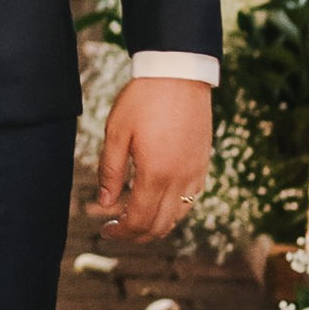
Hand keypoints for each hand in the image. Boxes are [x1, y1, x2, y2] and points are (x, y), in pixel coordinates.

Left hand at [89, 76, 213, 244]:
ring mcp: (195, 173)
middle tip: (117, 231)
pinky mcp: (203, 164)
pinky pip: (190, 199)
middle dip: (136, 235)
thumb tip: (106, 203)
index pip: (139, 221)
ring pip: (178, 216)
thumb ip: (110, 171)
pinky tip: (158, 200)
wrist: (179, 74)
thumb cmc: (143, 99)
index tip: (105, 231)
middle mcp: (180, 179)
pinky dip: (173, 210)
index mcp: (155, 173)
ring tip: (134, 218)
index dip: (121, 233)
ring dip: (156, 225)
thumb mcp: (116, 132)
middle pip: (160, 226)